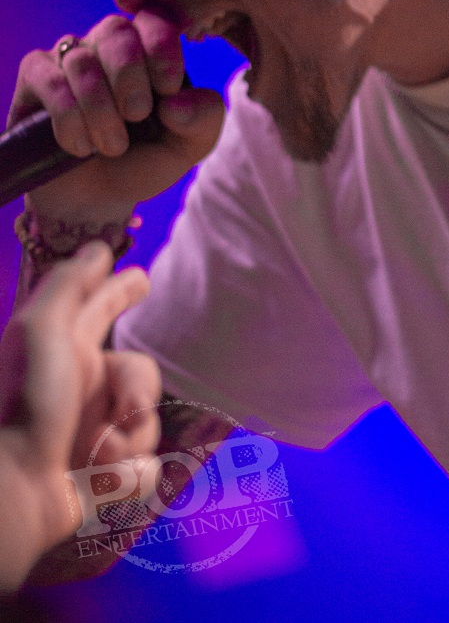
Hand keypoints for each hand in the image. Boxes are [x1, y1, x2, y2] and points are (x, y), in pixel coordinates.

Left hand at [0, 241, 160, 588]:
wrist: (10, 491)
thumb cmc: (23, 403)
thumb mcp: (40, 330)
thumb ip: (69, 285)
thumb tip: (99, 248)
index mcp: (66, 352)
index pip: (100, 308)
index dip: (119, 289)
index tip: (141, 277)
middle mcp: (80, 389)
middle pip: (138, 372)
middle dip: (140, 390)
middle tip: (127, 409)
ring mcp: (92, 435)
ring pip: (146, 423)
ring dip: (130, 439)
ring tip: (97, 456)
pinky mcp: (103, 481)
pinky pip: (144, 470)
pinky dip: (129, 476)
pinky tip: (104, 481)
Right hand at [8, 9, 223, 218]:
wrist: (96, 198)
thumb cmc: (143, 160)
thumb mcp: (187, 147)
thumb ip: (204, 119)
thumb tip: (175, 102)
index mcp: (149, 50)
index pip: (155, 21)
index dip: (162, 51)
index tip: (168, 90)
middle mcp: (108, 45)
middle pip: (116, 31)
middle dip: (130, 79)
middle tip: (137, 117)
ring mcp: (69, 58)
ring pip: (81, 61)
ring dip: (100, 111)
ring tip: (111, 146)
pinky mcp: (35, 77)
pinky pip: (49, 80)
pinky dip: (69, 118)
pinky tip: (80, 146)